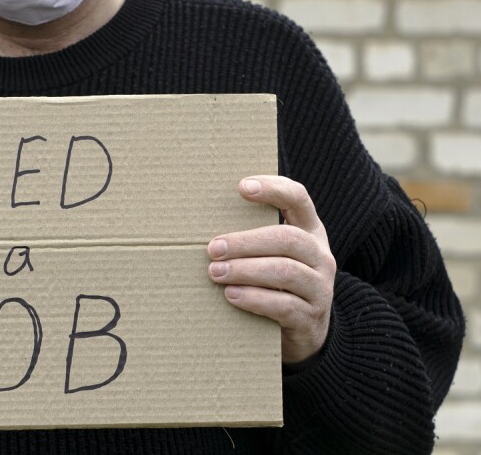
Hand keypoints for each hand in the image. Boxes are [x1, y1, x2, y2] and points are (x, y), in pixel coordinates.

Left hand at [207, 176, 335, 364]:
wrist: (304, 335)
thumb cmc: (277, 285)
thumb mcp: (273, 256)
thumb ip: (252, 238)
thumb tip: (201, 222)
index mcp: (310, 232)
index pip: (298, 199)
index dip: (273, 189)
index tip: (242, 187)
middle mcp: (320, 256)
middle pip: (288, 238)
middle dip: (246, 242)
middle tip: (213, 248)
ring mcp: (320, 288)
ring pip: (285, 271)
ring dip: (245, 270)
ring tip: (215, 272)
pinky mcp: (310, 318)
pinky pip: (284, 305)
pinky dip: (254, 298)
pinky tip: (231, 295)